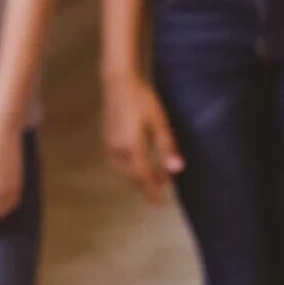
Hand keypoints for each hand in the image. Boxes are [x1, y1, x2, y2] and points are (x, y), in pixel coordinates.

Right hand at [102, 73, 182, 203]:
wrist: (118, 81)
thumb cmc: (142, 97)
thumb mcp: (159, 120)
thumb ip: (167, 146)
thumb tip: (177, 169)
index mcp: (131, 145)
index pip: (143, 176)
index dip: (151, 190)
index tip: (160, 202)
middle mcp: (117, 148)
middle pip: (132, 176)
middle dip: (146, 184)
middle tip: (162, 188)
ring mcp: (109, 144)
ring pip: (123, 170)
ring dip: (136, 177)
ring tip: (152, 177)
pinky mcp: (106, 139)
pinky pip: (117, 162)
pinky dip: (128, 168)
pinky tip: (137, 163)